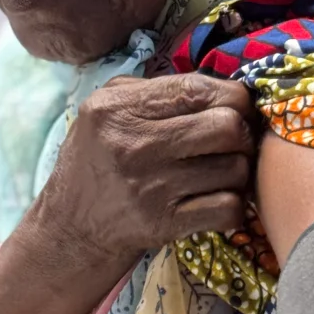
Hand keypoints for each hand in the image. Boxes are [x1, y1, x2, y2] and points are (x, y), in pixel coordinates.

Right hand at [20, 72, 254, 313]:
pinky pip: (228, 208)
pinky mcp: (166, 224)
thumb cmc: (97, 159)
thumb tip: (220, 86)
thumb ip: (155, 89)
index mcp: (119, 109)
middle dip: (241, 133)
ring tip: (222, 172)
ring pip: (235, 169)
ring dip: (239, 171)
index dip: (233, 97)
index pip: (199, 90)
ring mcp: (152, 189)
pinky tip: (218, 199)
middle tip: (233, 142)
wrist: (72, 227)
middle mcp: (135, 146)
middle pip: (227, 127)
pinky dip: (234, 205)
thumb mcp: (105, 110)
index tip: (234, 108)